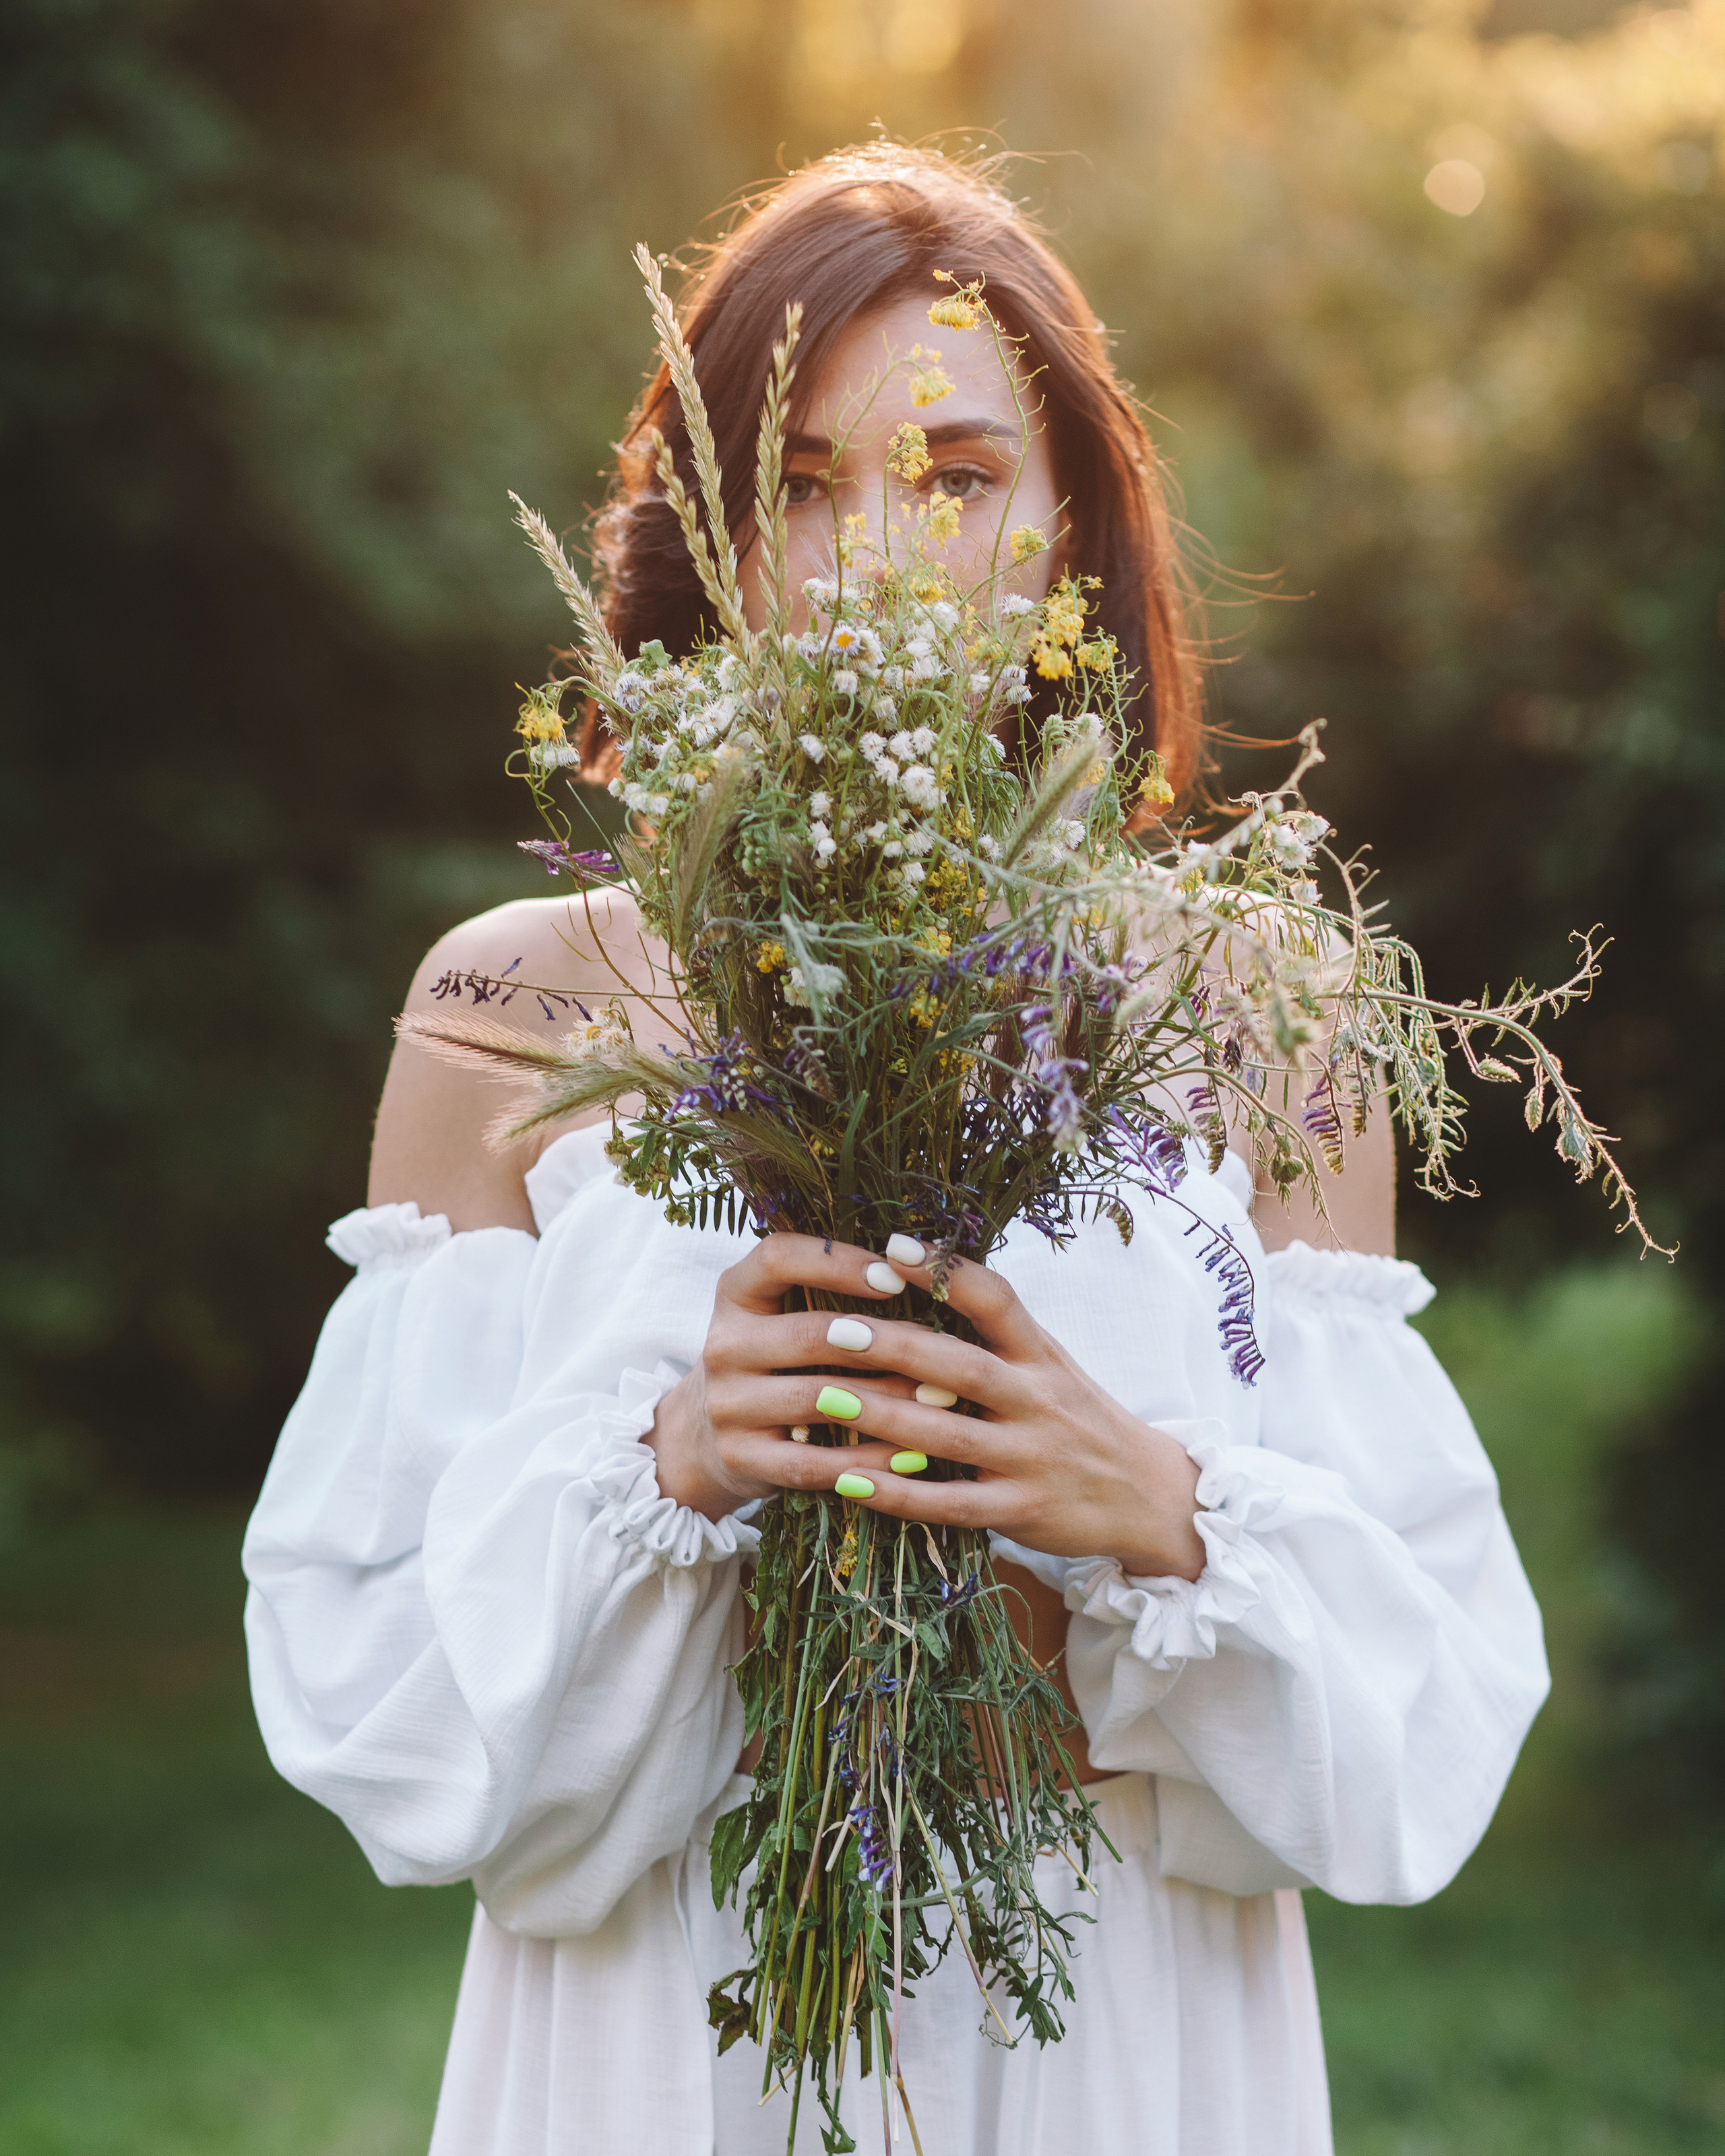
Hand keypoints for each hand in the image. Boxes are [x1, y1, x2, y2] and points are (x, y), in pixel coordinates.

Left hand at [647, 1233, 1204, 1582]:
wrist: (1148, 1495)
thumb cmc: (1078, 1418)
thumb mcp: (1051, 1365)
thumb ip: (997, 1332)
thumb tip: (923, 1273)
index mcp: (1041, 1356)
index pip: (997, 1300)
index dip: (948, 1273)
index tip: (891, 1246)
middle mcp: (1038, 1401)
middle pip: (962, 1368)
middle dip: (895, 1347)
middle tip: (831, 1327)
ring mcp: (1030, 1459)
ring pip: (947, 1436)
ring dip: (880, 1419)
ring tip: (819, 1399)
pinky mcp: (1020, 1512)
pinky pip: (950, 1505)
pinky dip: (897, 1494)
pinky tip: (847, 1483)